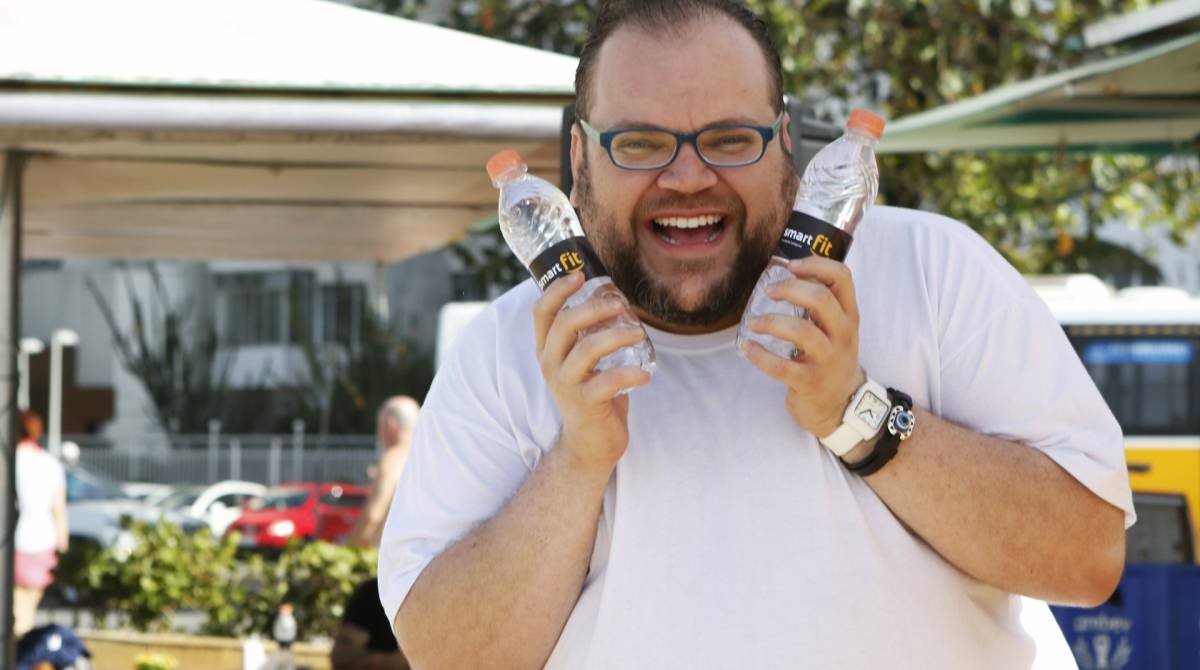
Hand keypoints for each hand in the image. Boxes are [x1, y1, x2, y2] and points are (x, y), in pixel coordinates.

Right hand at [533, 272, 651, 475]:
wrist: (589, 443)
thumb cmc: (592, 394)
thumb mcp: (584, 361)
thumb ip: (591, 334)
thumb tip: (616, 298)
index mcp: (547, 349)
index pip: (541, 312)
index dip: (557, 290)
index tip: (579, 275)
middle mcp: (550, 364)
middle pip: (565, 325)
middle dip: (594, 308)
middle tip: (620, 304)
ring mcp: (566, 385)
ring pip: (587, 350)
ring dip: (617, 336)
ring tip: (640, 332)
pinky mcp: (586, 403)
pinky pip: (609, 382)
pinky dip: (630, 374)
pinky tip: (645, 375)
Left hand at [741, 257, 864, 438]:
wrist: (840, 405)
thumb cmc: (831, 358)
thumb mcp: (836, 329)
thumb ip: (821, 304)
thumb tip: (786, 272)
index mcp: (849, 316)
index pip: (842, 278)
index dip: (816, 265)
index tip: (791, 266)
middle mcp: (843, 335)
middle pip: (820, 299)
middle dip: (789, 289)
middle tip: (769, 291)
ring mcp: (828, 360)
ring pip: (801, 331)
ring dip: (771, 321)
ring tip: (753, 322)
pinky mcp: (810, 382)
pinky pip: (781, 366)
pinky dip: (759, 355)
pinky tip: (747, 347)